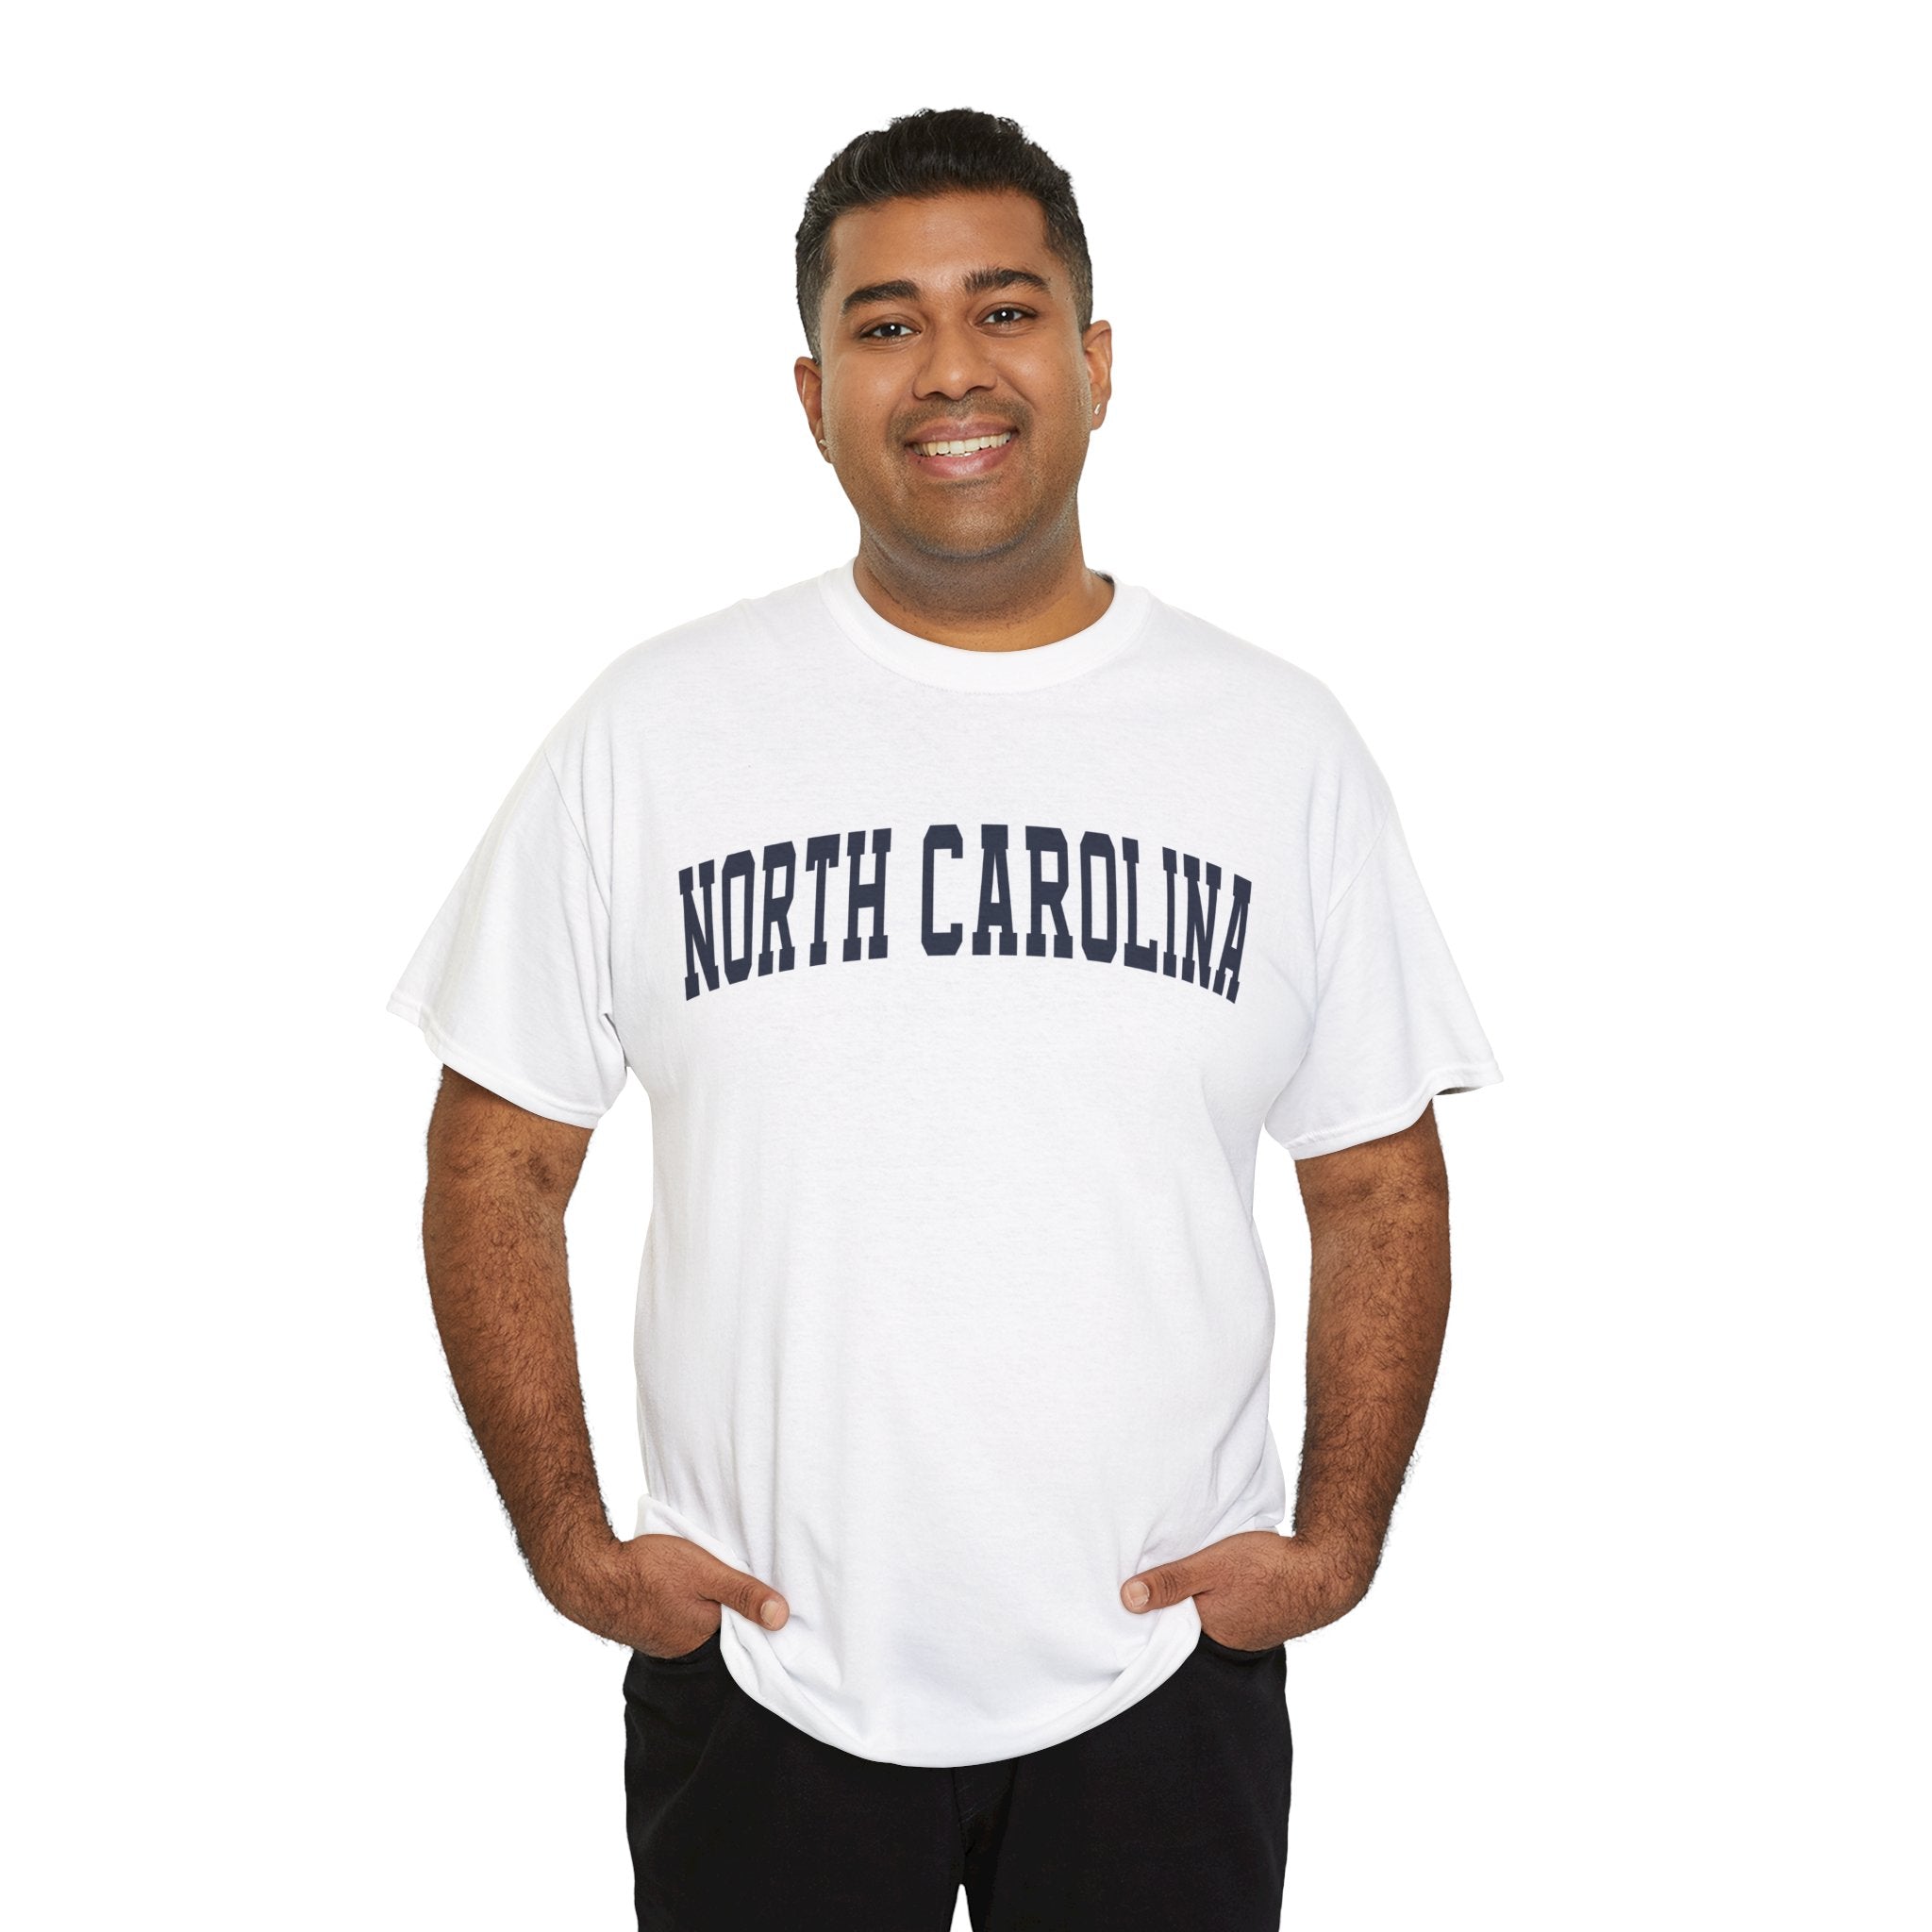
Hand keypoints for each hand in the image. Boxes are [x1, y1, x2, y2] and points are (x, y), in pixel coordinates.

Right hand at [543, 1530, 789, 1657]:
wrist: (591, 1574)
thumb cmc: (649, 1570)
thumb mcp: (706, 1572)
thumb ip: (743, 1593)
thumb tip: (782, 1618)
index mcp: (705, 1637)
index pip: (742, 1631)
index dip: (753, 1612)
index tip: (764, 1592)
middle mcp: (685, 1647)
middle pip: (720, 1627)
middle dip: (729, 1610)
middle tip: (735, 1580)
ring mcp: (662, 1640)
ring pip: (696, 1622)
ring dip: (703, 1606)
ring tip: (707, 1582)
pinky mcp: (646, 1627)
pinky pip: (675, 1619)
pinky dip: (681, 1605)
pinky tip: (679, 1588)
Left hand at [1119, 1531, 1374, 1648]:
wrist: (1325, 1571)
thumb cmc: (1267, 1568)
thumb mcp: (1210, 1566)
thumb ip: (1171, 1581)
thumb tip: (1127, 1599)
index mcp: (1207, 1632)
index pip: (1166, 1630)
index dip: (1151, 1613)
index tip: (1131, 1597)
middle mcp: (1226, 1642)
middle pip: (1187, 1625)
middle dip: (1173, 1609)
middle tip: (1157, 1585)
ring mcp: (1247, 1634)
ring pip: (1210, 1618)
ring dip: (1201, 1603)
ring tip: (1189, 1582)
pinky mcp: (1262, 1620)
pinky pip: (1231, 1613)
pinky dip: (1223, 1601)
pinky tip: (1223, 1584)